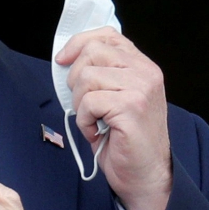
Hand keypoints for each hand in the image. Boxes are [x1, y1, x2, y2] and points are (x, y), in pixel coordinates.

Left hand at [55, 26, 171, 209]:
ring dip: (80, 104)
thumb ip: (101, 72)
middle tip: (85, 104)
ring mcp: (141, 88)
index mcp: (142, 65)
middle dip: (75, 79)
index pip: (106, 35)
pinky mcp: (132, 107)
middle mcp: (145, 72)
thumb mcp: (114, 96)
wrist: (145, 174)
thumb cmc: (125, 138)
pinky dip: (84, 120)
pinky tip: (97, 132)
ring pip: (86, 78)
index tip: (63, 60)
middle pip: (91, 53)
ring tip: (94, 120)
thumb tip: (66, 58)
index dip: (78, 44)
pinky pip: (89, 102)